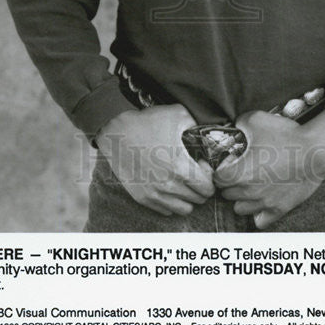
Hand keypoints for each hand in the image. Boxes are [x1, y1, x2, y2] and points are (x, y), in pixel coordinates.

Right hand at [96, 105, 214, 215]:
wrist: (115, 132)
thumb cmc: (147, 122)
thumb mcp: (178, 114)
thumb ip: (196, 125)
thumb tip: (205, 134)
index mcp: (181, 167)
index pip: (208, 188)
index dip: (209, 176)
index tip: (202, 165)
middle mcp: (169, 185)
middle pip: (198, 199)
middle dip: (201, 186)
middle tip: (194, 172)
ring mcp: (154, 194)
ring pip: (184, 209)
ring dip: (188, 197)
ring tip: (183, 182)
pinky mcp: (142, 197)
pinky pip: (165, 210)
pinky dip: (172, 202)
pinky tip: (169, 186)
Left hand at [213, 109, 324, 228]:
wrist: (315, 150)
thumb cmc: (286, 134)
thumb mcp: (256, 119)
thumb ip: (239, 123)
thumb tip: (234, 127)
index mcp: (238, 173)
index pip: (216, 179)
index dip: (221, 169)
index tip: (230, 163)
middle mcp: (248, 192)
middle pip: (227, 194)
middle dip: (230, 183)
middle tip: (241, 171)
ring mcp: (263, 203)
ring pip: (240, 209)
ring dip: (242, 198)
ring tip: (251, 185)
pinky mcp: (279, 209)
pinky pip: (259, 221)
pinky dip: (258, 212)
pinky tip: (263, 199)